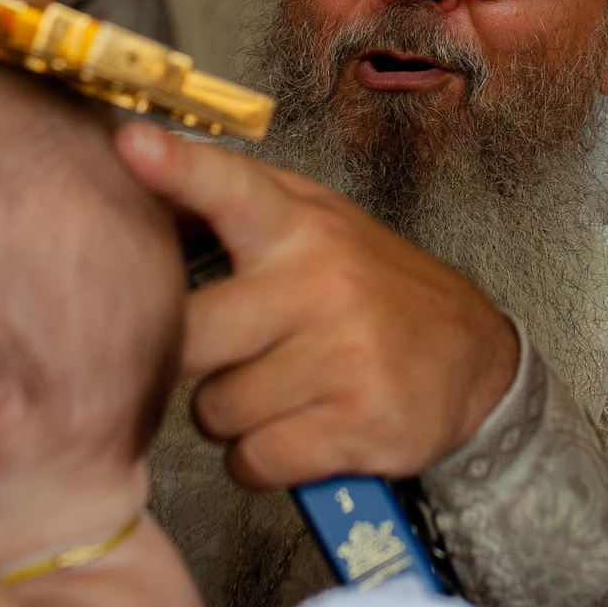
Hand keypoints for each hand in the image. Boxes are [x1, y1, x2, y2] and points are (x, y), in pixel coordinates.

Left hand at [113, 122, 519, 490]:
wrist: (474, 363)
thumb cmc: (372, 291)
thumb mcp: (320, 224)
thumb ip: (242, 202)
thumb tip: (141, 168)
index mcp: (302, 228)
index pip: (232, 189)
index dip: (178, 169)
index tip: (133, 145)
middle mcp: (322, 285)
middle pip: (190, 337)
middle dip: (190, 360)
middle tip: (226, 354)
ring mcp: (342, 358)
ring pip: (216, 410)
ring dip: (232, 415)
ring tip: (279, 392)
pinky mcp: (356, 426)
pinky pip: (252, 461)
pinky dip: (261, 459)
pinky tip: (298, 430)